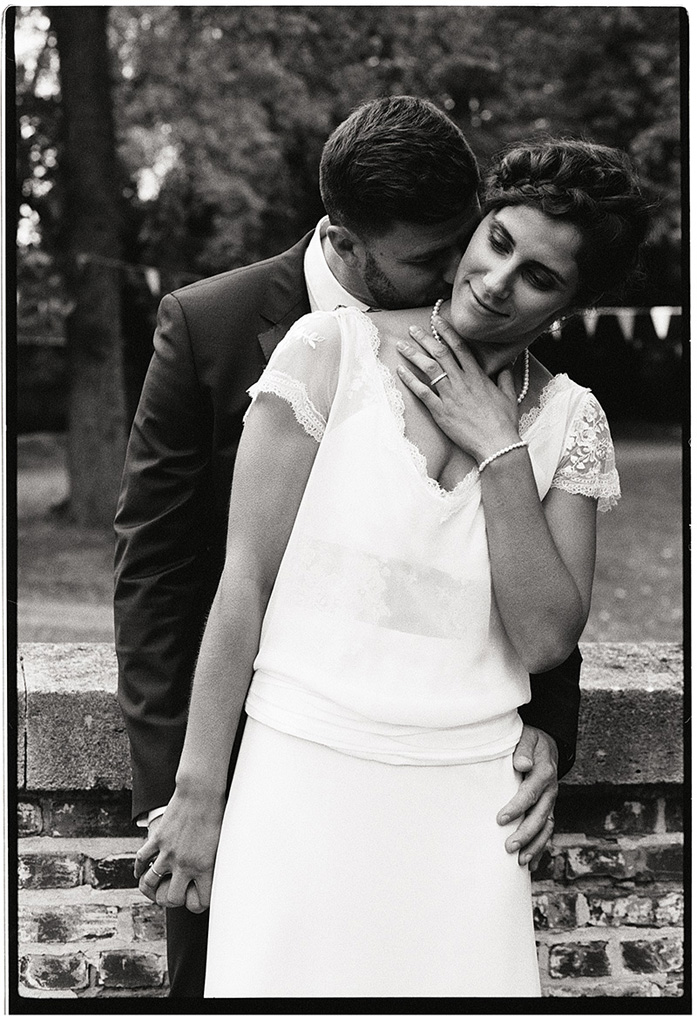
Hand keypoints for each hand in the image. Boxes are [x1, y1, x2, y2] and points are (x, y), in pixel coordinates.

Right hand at [133, 789, 224, 912]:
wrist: (201, 792)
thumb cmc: (218, 814)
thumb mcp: (223, 842)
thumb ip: (216, 862)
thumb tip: (221, 875)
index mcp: (205, 867)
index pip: (200, 902)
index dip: (198, 904)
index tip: (197, 898)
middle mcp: (185, 863)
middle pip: (172, 899)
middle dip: (172, 900)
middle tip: (173, 893)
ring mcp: (168, 852)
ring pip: (151, 883)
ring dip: (151, 887)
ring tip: (155, 886)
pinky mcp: (158, 838)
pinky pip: (141, 859)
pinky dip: (138, 868)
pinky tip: (140, 872)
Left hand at [395, 318, 520, 462]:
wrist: (496, 443)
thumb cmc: (504, 422)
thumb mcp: (508, 396)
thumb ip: (505, 378)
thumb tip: (507, 365)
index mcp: (477, 376)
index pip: (459, 347)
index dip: (446, 332)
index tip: (436, 321)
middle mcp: (462, 381)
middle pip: (440, 353)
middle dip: (424, 338)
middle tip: (412, 329)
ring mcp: (450, 396)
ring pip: (429, 368)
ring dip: (413, 355)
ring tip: (401, 346)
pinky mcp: (441, 411)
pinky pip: (422, 392)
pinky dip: (410, 380)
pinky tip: (400, 371)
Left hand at [497, 725, 558, 869]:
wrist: (546, 744)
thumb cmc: (529, 741)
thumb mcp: (527, 738)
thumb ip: (523, 750)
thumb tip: (522, 764)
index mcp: (544, 772)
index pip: (530, 793)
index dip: (517, 807)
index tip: (500, 819)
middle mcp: (550, 790)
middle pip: (540, 816)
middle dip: (525, 833)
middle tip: (508, 847)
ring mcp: (551, 801)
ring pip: (547, 827)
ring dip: (535, 845)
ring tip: (521, 861)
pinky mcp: (548, 809)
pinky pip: (547, 831)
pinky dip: (541, 848)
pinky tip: (531, 864)